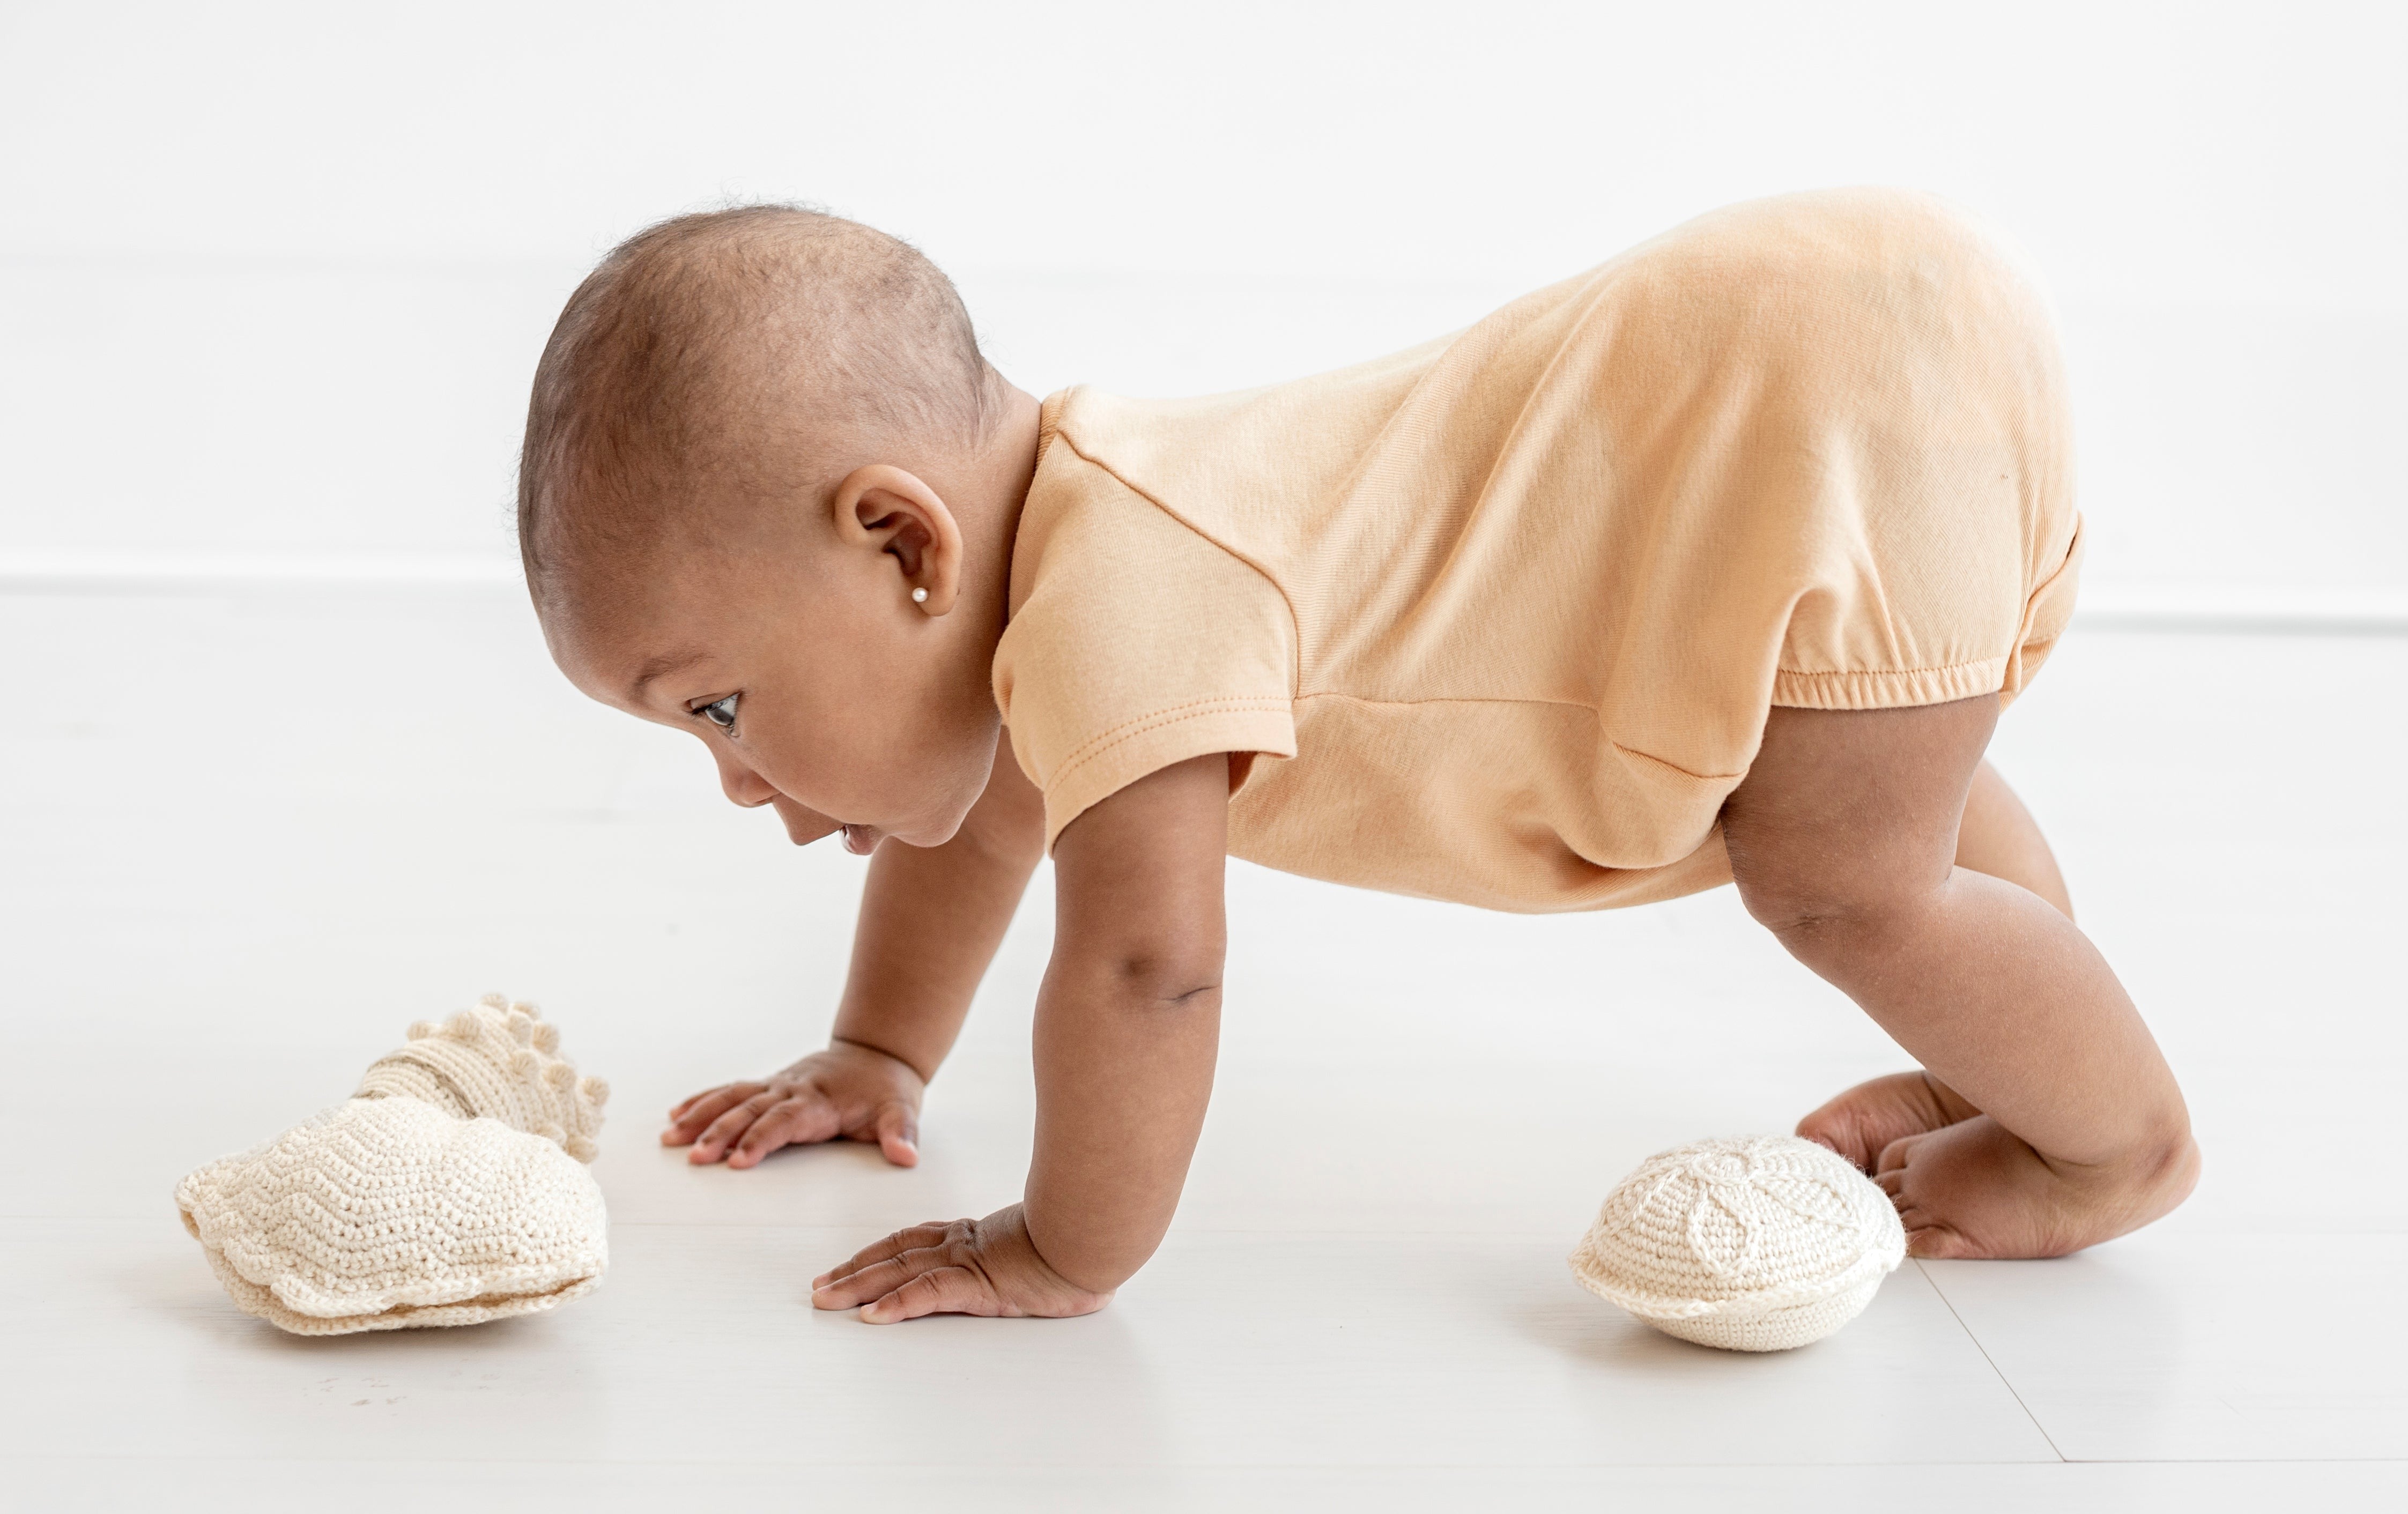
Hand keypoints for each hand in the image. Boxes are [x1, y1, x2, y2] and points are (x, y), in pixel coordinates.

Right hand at [662, 1040, 924, 1168]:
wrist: (878, 1053)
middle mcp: (791, 1090)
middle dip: (720, 1133)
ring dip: (701, 1116)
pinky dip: (703, 1100)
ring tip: (670, 1137)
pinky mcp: (769, 1085)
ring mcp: (776, 1085)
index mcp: (818, 1101)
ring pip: (732, 1098)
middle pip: (749, 1110)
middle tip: (694, 1156)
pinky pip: (730, 1090)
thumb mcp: (902, 1110)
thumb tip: (907, 1156)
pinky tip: (676, 1114)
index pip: (784, 1122)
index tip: (737, 1161)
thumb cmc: (887, 1088)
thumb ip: (901, 1134)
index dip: (760, 1139)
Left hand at [811, 1204, 1113, 1322]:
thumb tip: (1029, 1262)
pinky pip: (928, 1293)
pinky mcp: (979, 1282)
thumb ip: (1025, 1252)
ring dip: (857, 1287)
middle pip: (893, 1255)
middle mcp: (962, 1244)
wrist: (1096, 1232)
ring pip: (899, 1272)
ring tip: (825, 1302)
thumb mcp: (1042, 1247)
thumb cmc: (1081, 1238)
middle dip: (852, 1272)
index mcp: (974, 1236)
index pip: (912, 1241)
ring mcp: (968, 1262)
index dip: (875, 1254)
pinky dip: (896, 1305)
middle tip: (819, 1289)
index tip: (847, 1267)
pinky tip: (871, 1316)